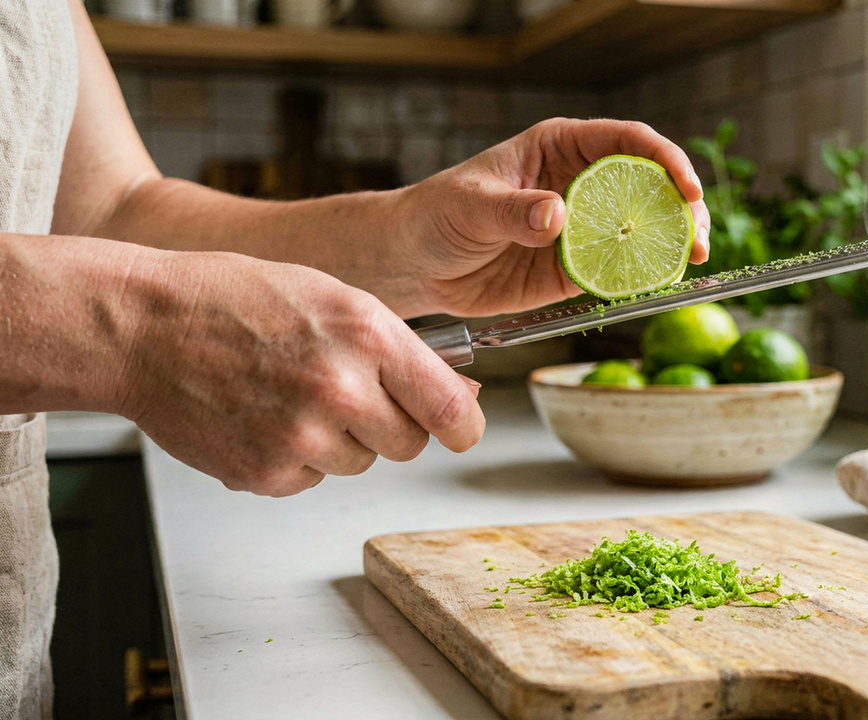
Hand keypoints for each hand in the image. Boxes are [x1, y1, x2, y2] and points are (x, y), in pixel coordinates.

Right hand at [117, 251, 484, 495]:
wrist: (143, 325)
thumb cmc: (236, 300)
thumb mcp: (335, 299)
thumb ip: (399, 350)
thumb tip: (461, 398)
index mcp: (369, 335)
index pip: (450, 407)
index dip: (465, 426)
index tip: (464, 432)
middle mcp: (341, 389)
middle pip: (407, 444)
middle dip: (388, 426)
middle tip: (344, 394)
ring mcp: (301, 436)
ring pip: (357, 464)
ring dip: (336, 441)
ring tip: (288, 395)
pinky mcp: (264, 473)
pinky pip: (308, 480)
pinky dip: (291, 459)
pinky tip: (259, 416)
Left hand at [393, 118, 710, 317]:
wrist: (416, 263)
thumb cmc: (437, 214)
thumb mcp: (472, 206)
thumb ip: (515, 211)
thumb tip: (558, 216)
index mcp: (561, 147)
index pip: (627, 142)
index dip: (664, 160)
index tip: (686, 188)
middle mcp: (581, 183)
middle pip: (650, 186)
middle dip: (684, 207)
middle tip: (699, 238)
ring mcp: (583, 228)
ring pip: (643, 230)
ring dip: (673, 245)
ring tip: (694, 261)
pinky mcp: (575, 269)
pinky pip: (618, 272)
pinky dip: (642, 279)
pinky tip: (659, 286)